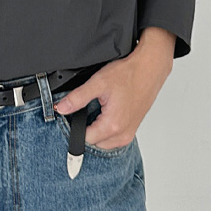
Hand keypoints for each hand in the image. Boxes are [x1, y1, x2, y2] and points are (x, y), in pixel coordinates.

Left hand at [54, 29, 174, 149]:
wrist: (150, 68)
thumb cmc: (128, 74)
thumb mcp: (98, 83)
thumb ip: (77, 98)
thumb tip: (61, 108)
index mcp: (113, 125)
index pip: (85, 139)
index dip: (76, 127)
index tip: (75, 114)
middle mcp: (123, 133)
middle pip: (95, 142)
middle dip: (87, 129)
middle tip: (88, 109)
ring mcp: (130, 132)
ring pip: (105, 141)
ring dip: (98, 130)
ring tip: (100, 109)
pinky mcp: (134, 128)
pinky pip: (115, 137)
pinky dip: (108, 128)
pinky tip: (109, 111)